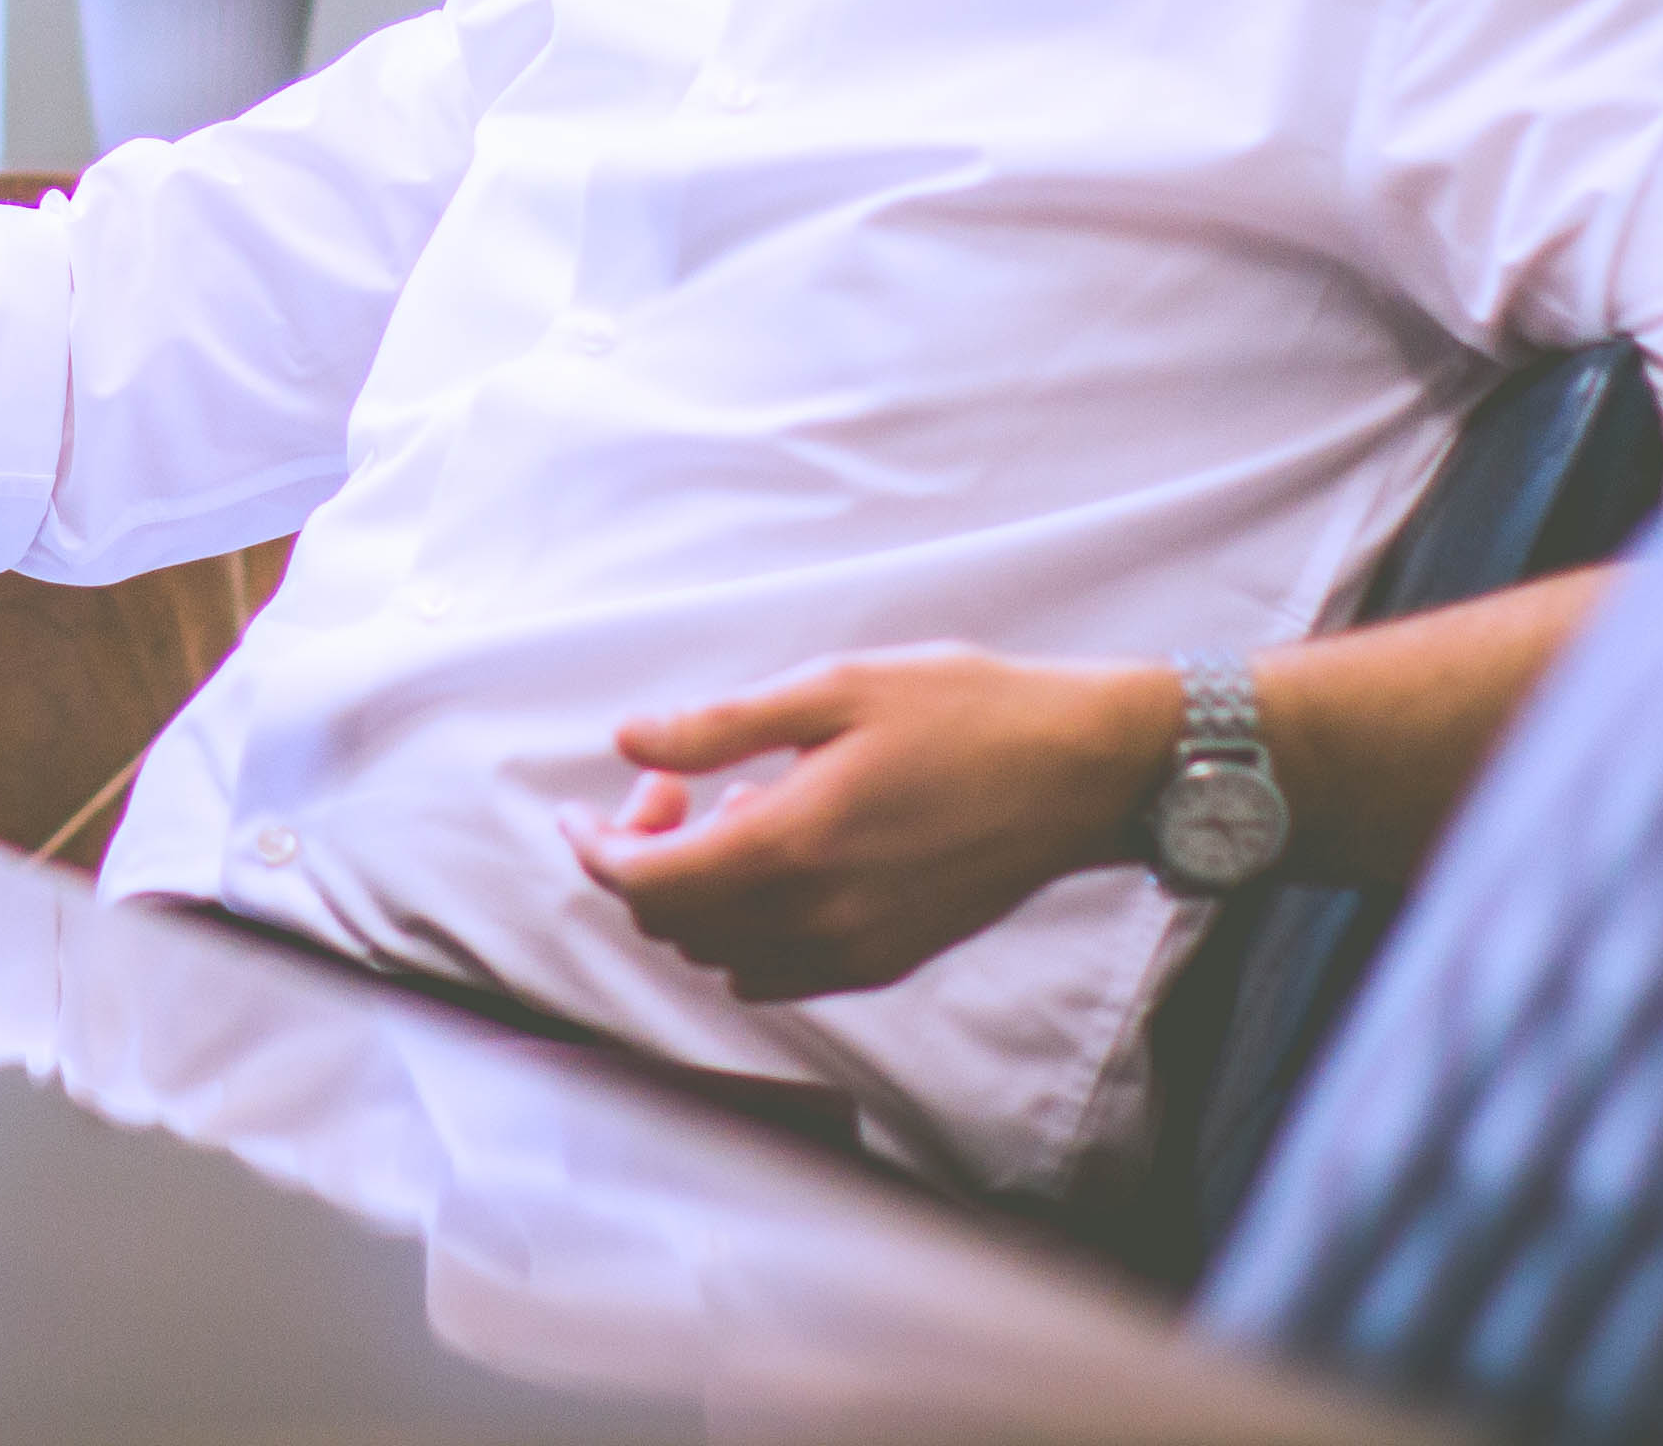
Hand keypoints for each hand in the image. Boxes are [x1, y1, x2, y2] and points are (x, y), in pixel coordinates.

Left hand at [564, 648, 1173, 1001]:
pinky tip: (779, 859)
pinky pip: (774, 974)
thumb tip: (628, 740)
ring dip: (696, 895)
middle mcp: (815, 919)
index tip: (582, 810)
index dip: (596, 849)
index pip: (648, 881)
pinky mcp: (886, 963)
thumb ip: (719, 726)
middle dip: (644, 860)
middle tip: (673, 787)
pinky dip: (744, 931)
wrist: (1081, 771)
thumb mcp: (834, 688)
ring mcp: (853, 953)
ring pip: (719, 956)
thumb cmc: (965, 712)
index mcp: (792, 845)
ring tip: (735, 811)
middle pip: (673, 926)